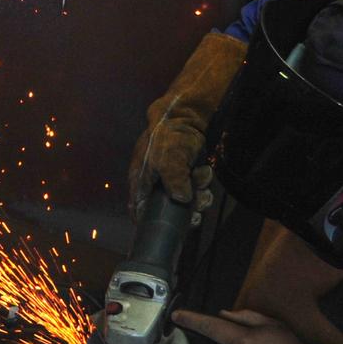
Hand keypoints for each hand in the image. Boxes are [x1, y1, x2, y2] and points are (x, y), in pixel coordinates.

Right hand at [126, 31, 246, 212]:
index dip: (148, 221)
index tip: (165, 227)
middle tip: (198, 205)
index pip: (138, 209)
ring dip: (198, 194)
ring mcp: (170, 179)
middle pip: (167, 210)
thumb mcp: (168, 161)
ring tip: (202, 176)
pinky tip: (205, 172)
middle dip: (186, 210)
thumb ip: (174, 182)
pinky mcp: (185, 174)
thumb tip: (182, 199)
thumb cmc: (168, 138)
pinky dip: (202, 184)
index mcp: (140, 181)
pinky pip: (195, 190)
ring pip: (185, 201)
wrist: (185, 116)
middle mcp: (153, 183)